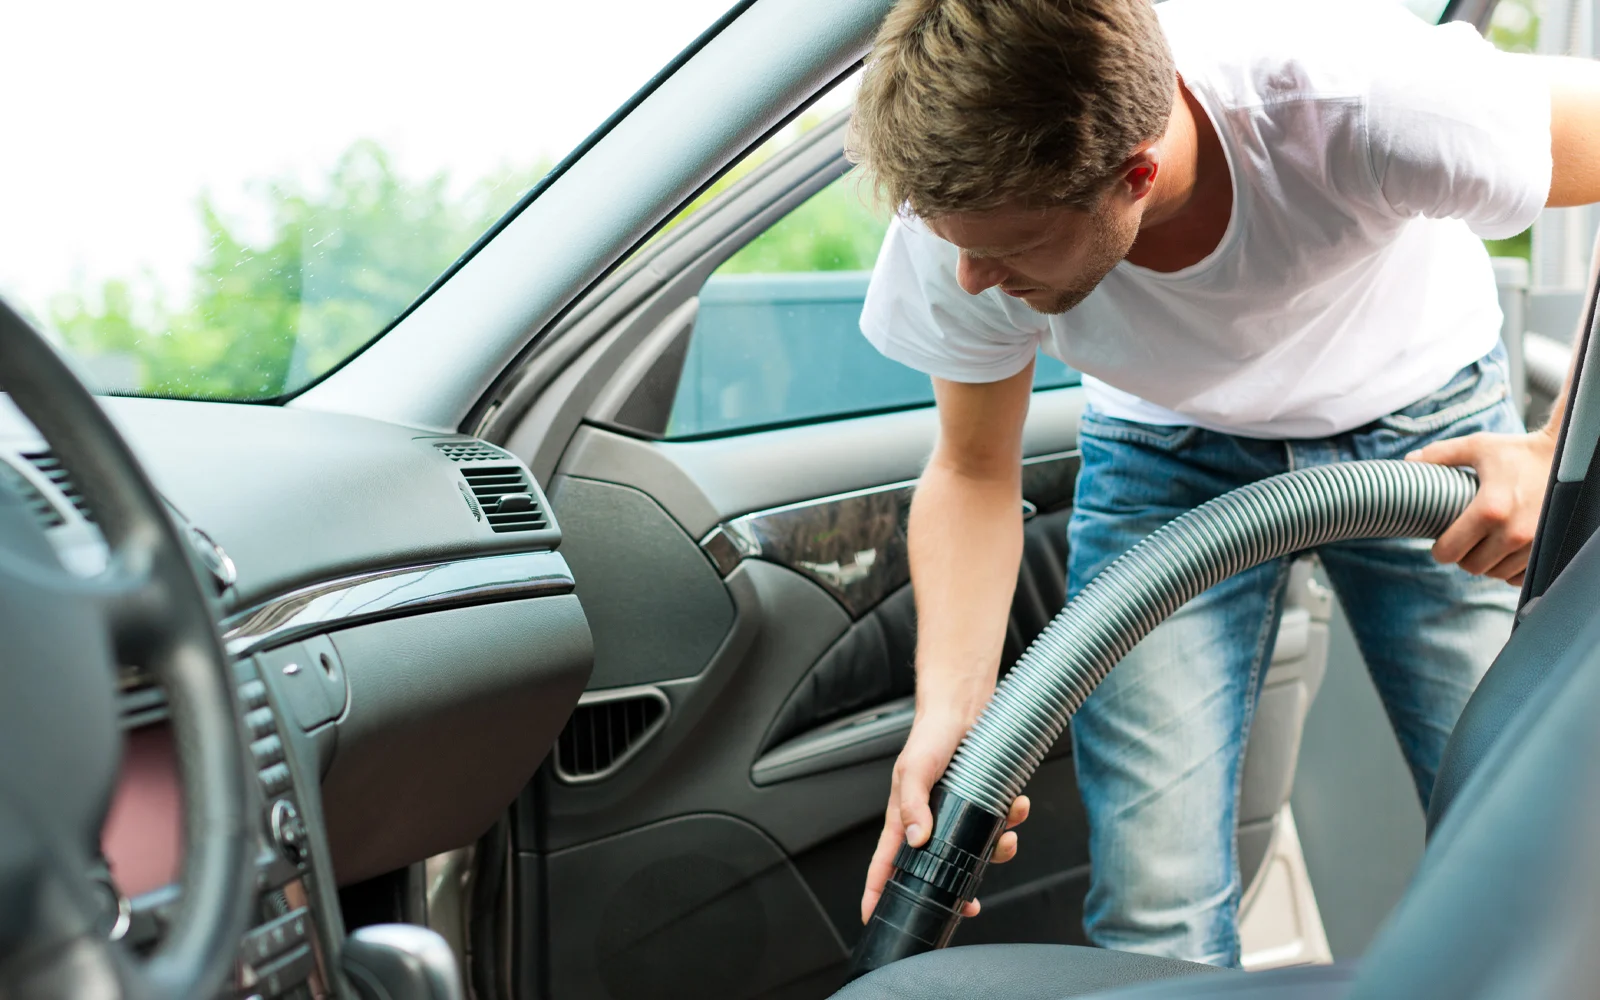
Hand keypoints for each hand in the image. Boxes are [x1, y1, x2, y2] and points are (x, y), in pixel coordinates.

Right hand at [860, 712, 1030, 923]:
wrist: (963, 710)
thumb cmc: (929, 736)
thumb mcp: (913, 769)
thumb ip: (911, 804)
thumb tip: (917, 839)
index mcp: (903, 819)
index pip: (884, 863)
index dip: (876, 892)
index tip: (873, 918)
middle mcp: (929, 823)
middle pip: (934, 871)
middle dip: (954, 891)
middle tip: (968, 905)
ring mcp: (956, 817)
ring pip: (973, 853)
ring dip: (995, 852)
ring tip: (1006, 838)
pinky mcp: (981, 805)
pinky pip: (998, 827)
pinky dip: (1012, 821)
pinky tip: (1017, 807)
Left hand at [1406, 427, 1557, 585]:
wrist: (1565, 458)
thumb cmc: (1518, 452)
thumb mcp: (1478, 446)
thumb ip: (1441, 454)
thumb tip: (1408, 461)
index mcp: (1490, 509)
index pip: (1450, 552)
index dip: (1440, 550)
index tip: (1440, 543)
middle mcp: (1513, 532)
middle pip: (1472, 567)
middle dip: (1462, 557)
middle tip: (1462, 542)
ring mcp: (1533, 544)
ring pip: (1496, 573)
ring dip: (1486, 563)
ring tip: (1483, 544)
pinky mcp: (1547, 549)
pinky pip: (1520, 576)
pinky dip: (1509, 569)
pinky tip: (1504, 552)